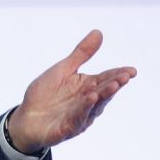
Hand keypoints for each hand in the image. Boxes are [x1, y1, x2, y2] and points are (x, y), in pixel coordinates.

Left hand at [7, 30, 135, 153]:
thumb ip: (81, 54)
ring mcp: (80, 116)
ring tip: (113, 85)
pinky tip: (90, 98)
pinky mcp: (68, 128)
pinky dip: (85, 109)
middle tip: (125, 76)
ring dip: (104, 96)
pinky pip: (78, 118)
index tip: (132, 70)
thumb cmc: (46, 94)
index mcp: (88, 86)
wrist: (27, 117)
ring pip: (94, 106)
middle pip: (104, 92)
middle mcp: (88, 102)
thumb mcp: (63, 69)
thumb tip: (98, 32)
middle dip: (115, 84)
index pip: (107, 78)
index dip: (120, 74)